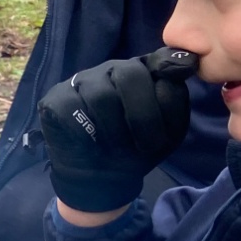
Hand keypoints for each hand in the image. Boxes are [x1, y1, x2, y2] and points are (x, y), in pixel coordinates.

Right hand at [36, 48, 197, 214]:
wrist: (99, 178)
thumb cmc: (135, 150)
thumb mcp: (168, 131)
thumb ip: (175, 99)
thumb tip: (184, 64)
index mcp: (143, 72)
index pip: (161, 62)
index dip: (169, 84)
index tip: (175, 101)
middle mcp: (113, 69)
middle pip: (131, 74)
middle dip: (145, 116)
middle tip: (148, 146)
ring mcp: (82, 81)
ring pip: (101, 95)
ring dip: (116, 130)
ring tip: (117, 149)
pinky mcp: (56, 99)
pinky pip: (72, 109)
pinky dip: (86, 134)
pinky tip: (91, 144)